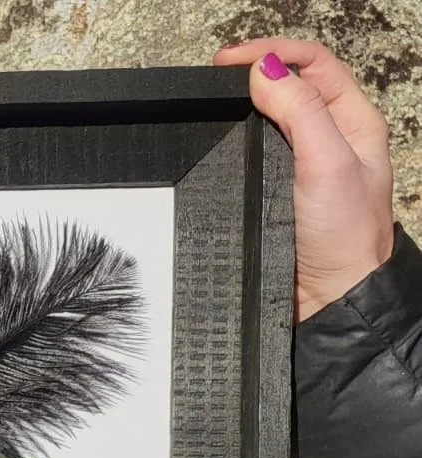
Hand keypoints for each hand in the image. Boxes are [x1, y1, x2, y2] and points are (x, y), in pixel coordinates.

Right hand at [212, 39, 394, 321]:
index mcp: (352, 121)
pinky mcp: (275, 191)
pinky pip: (252, 155)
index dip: (272, 51)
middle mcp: (328, 138)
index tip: (228, 62)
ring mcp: (300, 165)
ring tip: (213, 106)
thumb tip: (264, 69)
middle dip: (252, 72)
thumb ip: (300, 111)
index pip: (313, 62)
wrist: (330, 297)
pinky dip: (234, 142)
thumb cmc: (343, 237)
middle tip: (214, 79)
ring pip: (268, 119)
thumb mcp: (328, 163)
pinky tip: (219, 144)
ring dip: (241, 108)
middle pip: (289, 83)